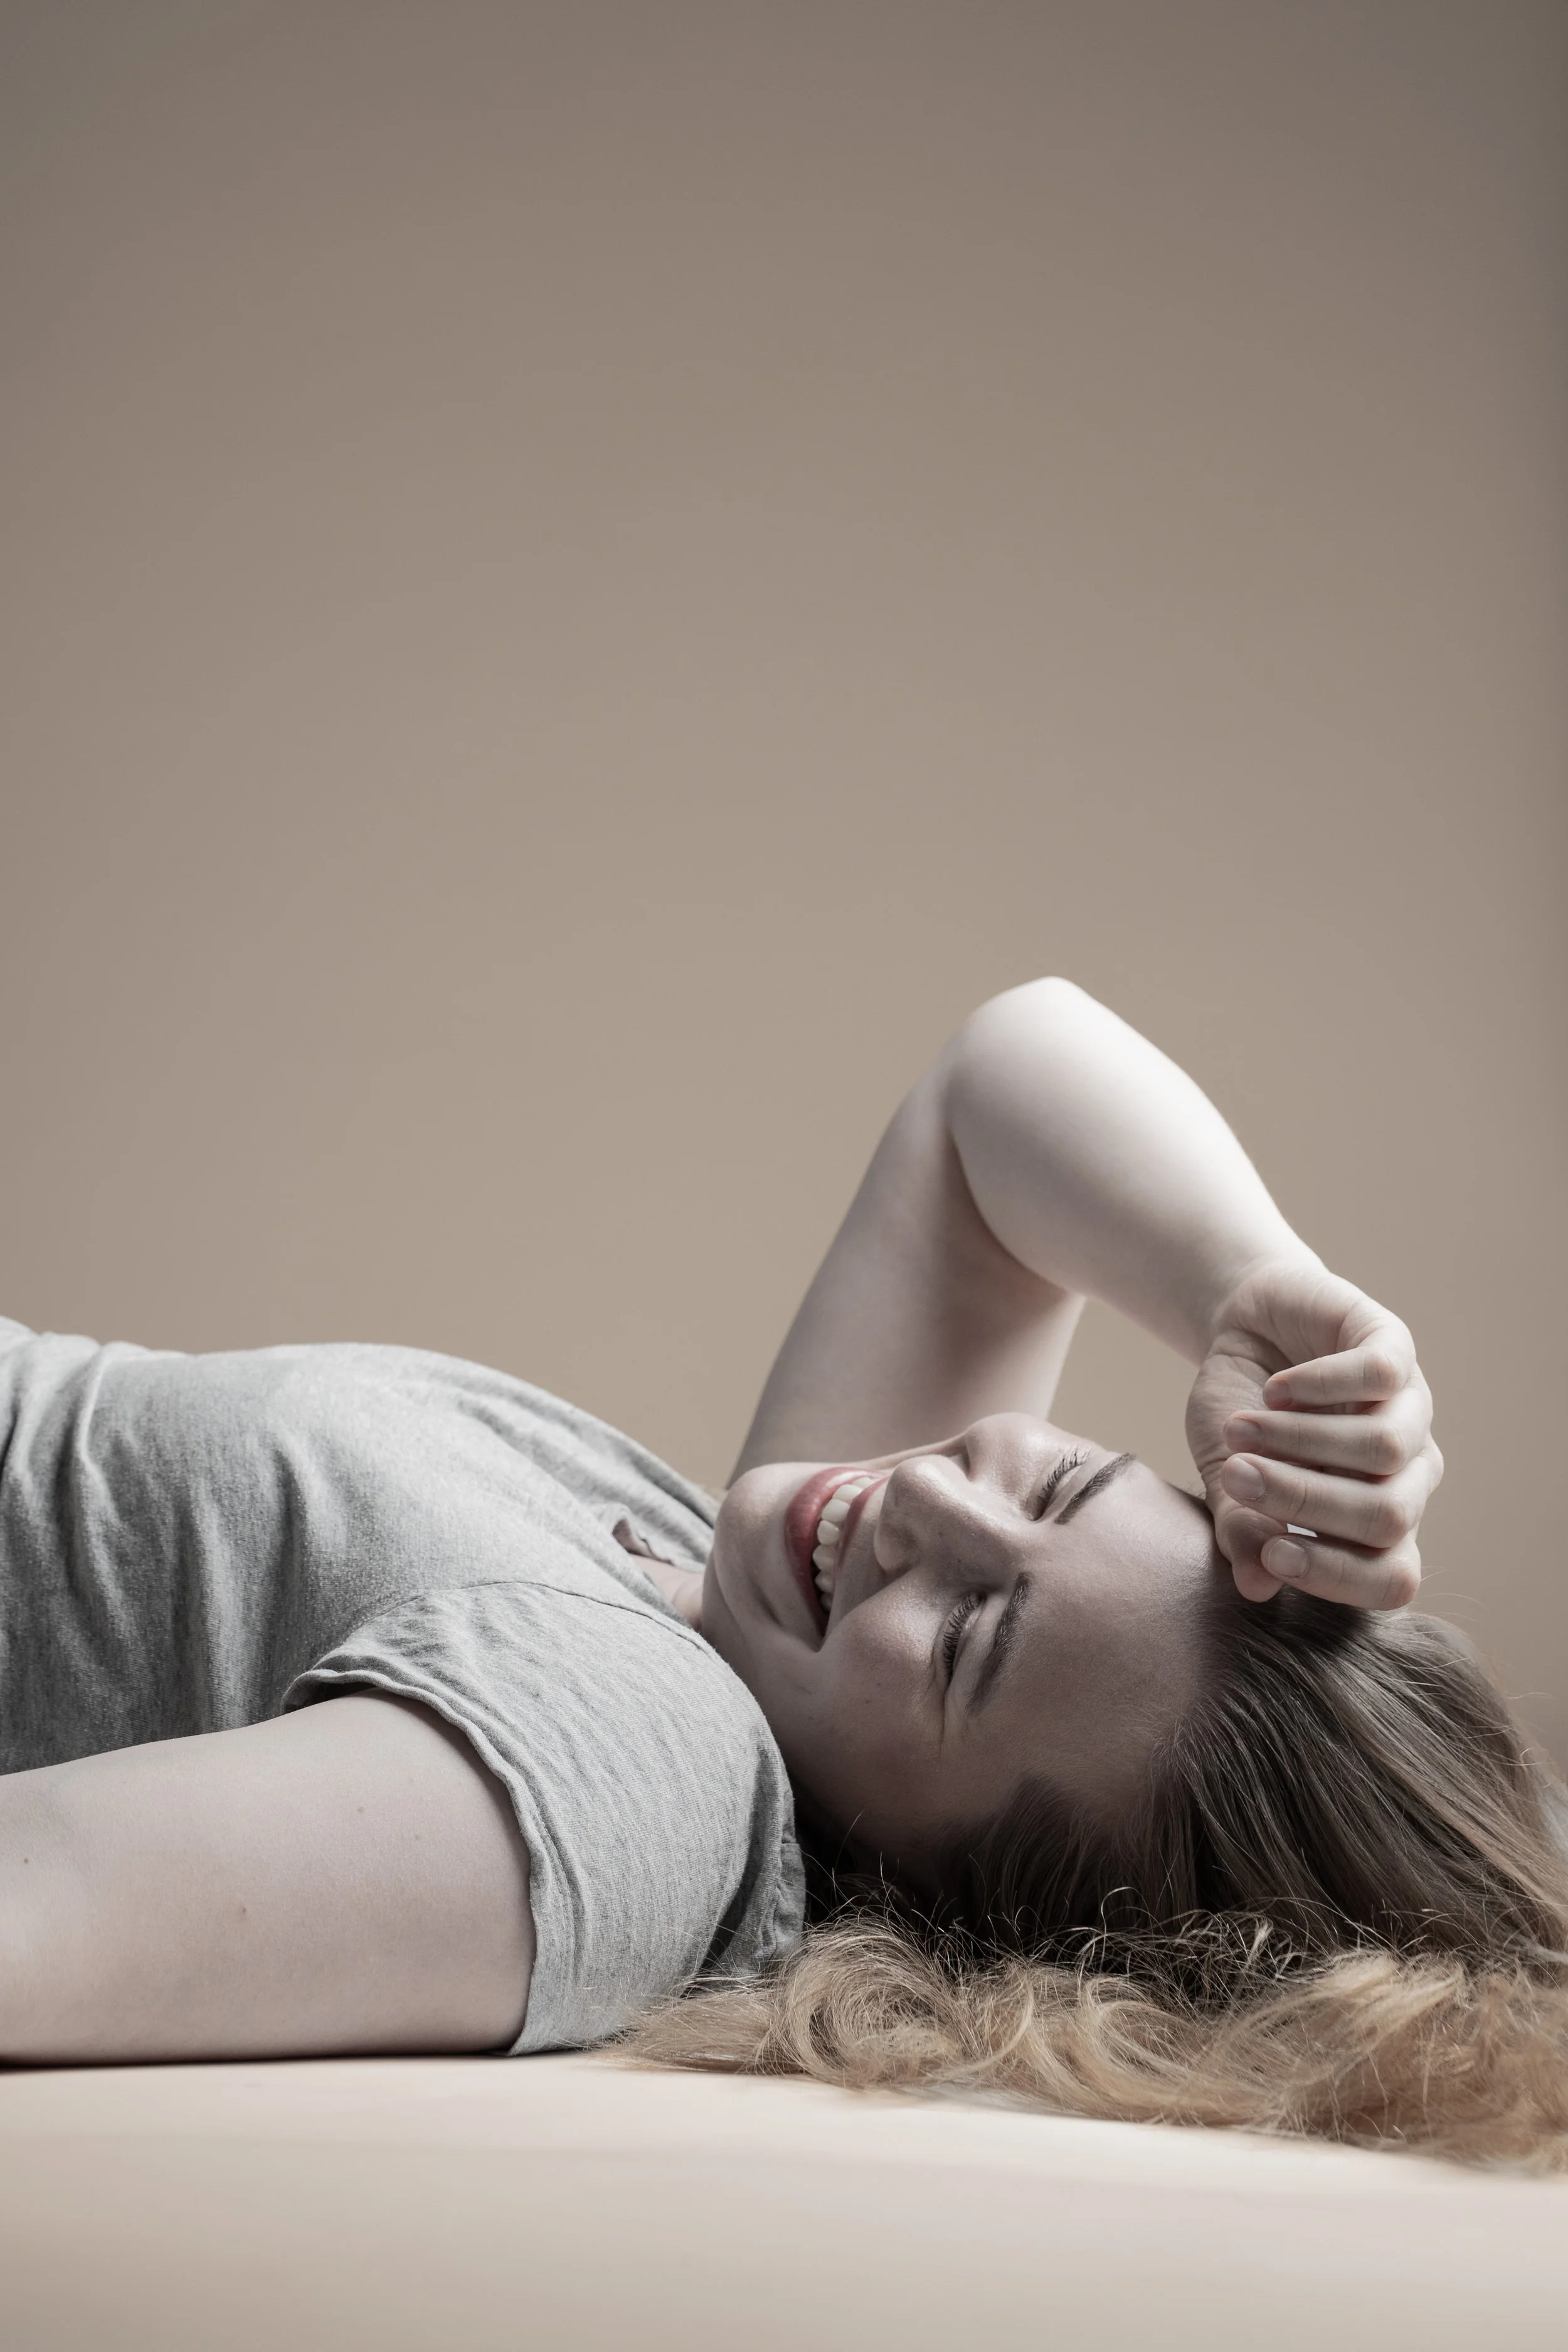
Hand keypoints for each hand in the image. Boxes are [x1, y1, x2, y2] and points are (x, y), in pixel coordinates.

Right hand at [1185, 1256, 1441, 1608]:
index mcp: (1376, 1520)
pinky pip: (1378, 1375)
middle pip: (1389, 1516)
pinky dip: (1317, 1387)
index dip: (1338, 1577)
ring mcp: (1408, 1406)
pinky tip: (1274, 1389)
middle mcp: (1406, 1470)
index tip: (1271, 1555)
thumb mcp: (1227, 1473)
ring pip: (1383, 1448)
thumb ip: (1242, 1528)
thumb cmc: (1239, 1411)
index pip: (1393, 1578)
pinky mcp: (1394, 1345)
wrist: (1244, 1327)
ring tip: (1239, 1430)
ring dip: (1298, 1441)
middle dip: (1303, 1502)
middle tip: (1238, 1478)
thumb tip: (1255, 1588)